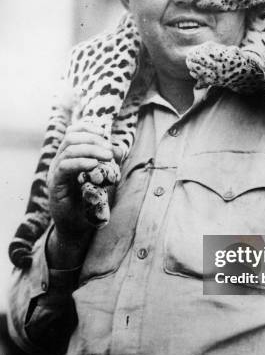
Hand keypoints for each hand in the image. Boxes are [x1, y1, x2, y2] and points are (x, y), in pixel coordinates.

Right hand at [48, 120, 113, 239]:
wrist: (77, 227)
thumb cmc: (90, 202)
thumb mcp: (104, 180)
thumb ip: (110, 165)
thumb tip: (119, 150)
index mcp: (70, 157)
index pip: (73, 132)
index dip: (88, 128)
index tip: (104, 133)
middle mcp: (60, 161)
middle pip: (71, 138)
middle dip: (93, 139)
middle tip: (110, 151)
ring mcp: (55, 172)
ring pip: (68, 150)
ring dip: (91, 150)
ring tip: (107, 157)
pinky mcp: (55, 184)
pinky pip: (64, 167)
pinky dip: (80, 162)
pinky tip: (94, 165)